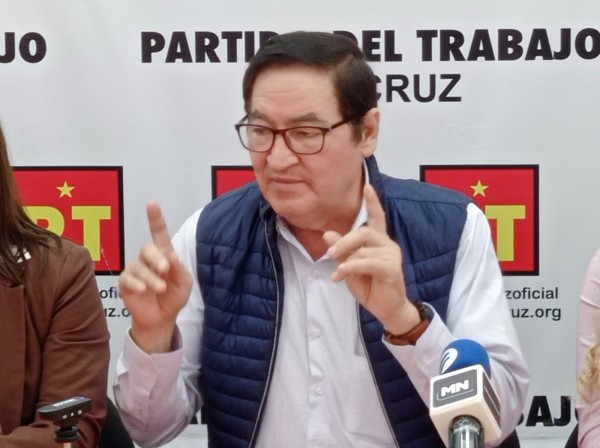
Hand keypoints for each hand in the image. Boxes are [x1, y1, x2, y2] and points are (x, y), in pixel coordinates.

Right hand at [118, 201, 192, 352]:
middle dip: (157, 257)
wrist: (163, 318)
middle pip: (147, 248)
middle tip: (165, 269)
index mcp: (164, 254)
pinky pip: (128, 279)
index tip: (152, 203)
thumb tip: (170, 255)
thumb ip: (179, 268)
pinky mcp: (125, 283)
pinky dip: (137, 284)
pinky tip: (143, 290)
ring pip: (139, 267)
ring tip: (160, 288)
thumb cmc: (174, 296)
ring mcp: (135, 270)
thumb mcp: (184, 282)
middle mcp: (148, 259)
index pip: (159, 233)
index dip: (155, 218)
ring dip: (151, 278)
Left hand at [323, 184, 419, 333]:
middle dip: (344, 241)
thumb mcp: (350, 267)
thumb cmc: (370, 286)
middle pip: (364, 231)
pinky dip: (351, 267)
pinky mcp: (392, 269)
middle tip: (329, 253)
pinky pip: (367, 263)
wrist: (386, 309)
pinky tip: (339, 275)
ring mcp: (392, 256)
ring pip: (364, 249)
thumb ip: (341, 251)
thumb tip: (327, 234)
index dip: (373, 202)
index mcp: (379, 241)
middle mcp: (387, 244)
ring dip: (346, 260)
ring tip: (336, 273)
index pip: (377, 217)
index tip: (367, 187)